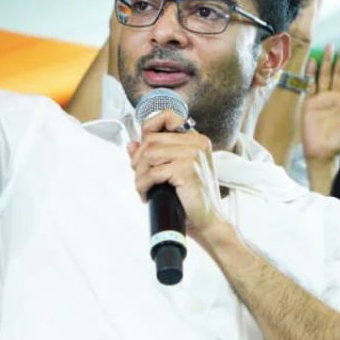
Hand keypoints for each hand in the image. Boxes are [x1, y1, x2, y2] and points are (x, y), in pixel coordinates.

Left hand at [128, 110, 223, 239]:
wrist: (207, 222)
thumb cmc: (192, 199)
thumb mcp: (172, 172)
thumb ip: (153, 155)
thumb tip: (131, 144)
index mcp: (197, 140)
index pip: (168, 116)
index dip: (149, 127)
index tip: (141, 148)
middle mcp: (197, 142)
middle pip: (151, 139)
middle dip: (138, 160)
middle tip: (140, 177)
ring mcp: (193, 154)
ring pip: (148, 154)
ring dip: (139, 174)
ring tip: (143, 187)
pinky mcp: (186, 169)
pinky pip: (152, 172)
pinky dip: (143, 185)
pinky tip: (147, 195)